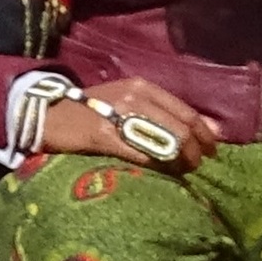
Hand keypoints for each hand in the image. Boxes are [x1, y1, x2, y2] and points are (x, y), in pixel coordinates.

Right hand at [36, 75, 220, 168]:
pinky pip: (142, 154)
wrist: (49, 115)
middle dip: (195, 151)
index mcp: (142, 86)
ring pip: (165, 141)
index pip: (186, 111)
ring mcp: (118, 115)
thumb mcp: (128, 101)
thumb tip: (212, 129)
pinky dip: (157, 167)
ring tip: (182, 172)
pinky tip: (161, 174)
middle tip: (197, 166)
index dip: (205, 134)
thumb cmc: (92, 110)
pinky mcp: (104, 136)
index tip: (212, 152)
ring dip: (180, 161)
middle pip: (180, 128)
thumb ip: (164, 113)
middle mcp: (134, 96)